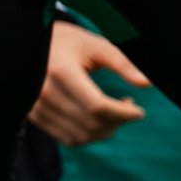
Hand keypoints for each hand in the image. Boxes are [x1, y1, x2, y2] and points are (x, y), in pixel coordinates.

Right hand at [31, 20, 151, 146]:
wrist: (33, 44)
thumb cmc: (70, 42)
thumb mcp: (96, 45)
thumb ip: (123, 63)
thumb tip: (148, 82)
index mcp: (61, 71)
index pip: (98, 106)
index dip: (123, 114)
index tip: (139, 111)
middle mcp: (45, 92)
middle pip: (90, 124)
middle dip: (117, 123)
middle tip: (129, 108)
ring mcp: (37, 106)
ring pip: (80, 137)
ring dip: (105, 132)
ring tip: (116, 114)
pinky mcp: (35, 116)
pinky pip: (68, 139)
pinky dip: (89, 136)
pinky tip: (99, 121)